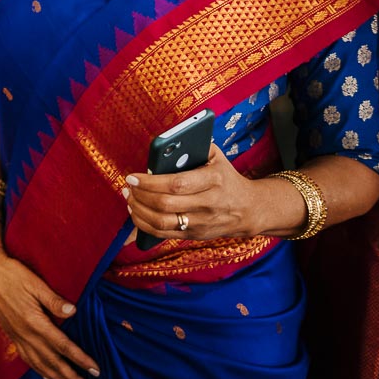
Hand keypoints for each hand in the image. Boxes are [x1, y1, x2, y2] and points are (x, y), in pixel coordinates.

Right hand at [0, 242, 99, 378]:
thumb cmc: (11, 274)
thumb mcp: (36, 283)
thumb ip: (54, 300)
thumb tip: (73, 311)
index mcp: (35, 322)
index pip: (63, 346)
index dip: (80, 359)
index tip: (95, 369)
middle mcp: (26, 334)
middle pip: (53, 361)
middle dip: (71, 377)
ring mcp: (18, 336)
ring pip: (40, 364)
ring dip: (57, 378)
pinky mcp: (12, 334)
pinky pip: (26, 358)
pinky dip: (38, 370)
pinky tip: (46, 375)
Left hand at [124, 144, 262, 241]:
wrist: (249, 209)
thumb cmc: (226, 177)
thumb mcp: (217, 157)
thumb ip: (195, 145)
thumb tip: (166, 143)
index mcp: (213, 180)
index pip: (176, 184)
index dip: (150, 182)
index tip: (132, 176)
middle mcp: (208, 204)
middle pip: (165, 204)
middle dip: (140, 195)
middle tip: (128, 186)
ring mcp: (201, 223)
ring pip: (161, 222)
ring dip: (139, 211)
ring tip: (129, 198)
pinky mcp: (195, 235)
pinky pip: (163, 234)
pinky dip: (144, 225)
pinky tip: (136, 212)